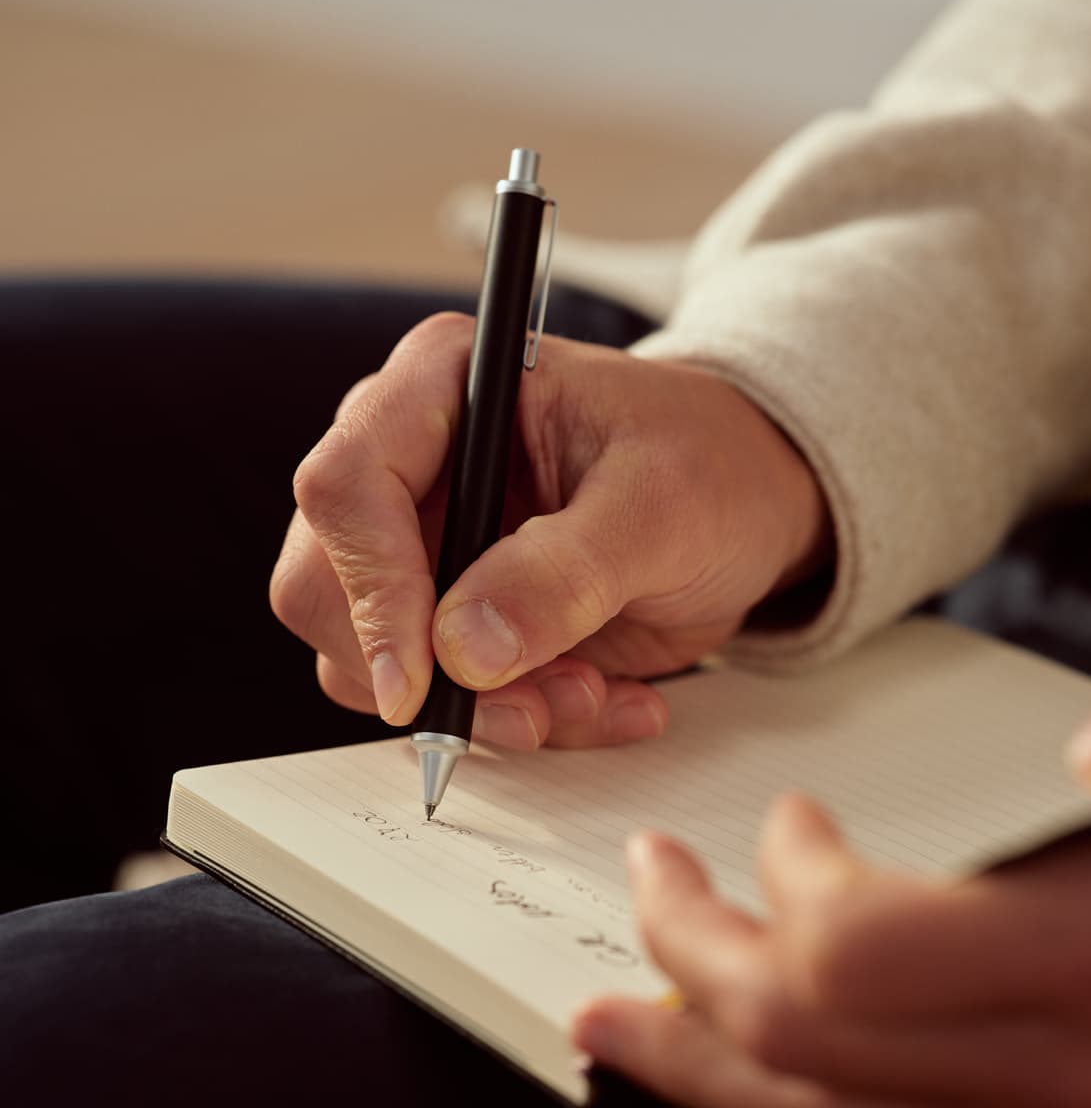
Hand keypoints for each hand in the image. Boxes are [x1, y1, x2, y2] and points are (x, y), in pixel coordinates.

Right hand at [269, 314, 829, 749]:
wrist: (751, 503)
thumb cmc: (711, 465)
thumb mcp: (660, 506)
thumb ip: (563, 571)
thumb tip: (462, 648)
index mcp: (443, 386)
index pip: (347, 487)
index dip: (370, 590)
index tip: (421, 680)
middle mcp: (409, 465)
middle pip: (323, 586)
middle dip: (424, 673)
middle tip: (531, 709)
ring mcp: (419, 548)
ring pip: (369, 662)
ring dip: (480, 709)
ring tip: (592, 692)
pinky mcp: (447, 620)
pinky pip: (435, 700)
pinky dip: (516, 721)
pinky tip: (598, 697)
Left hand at [573, 792, 1090, 1107]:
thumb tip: (1087, 746)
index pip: (852, 950)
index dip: (790, 880)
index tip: (789, 827)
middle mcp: (1060, 1075)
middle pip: (798, 1042)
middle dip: (690, 951)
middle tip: (652, 880)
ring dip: (698, 1062)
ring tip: (616, 1019)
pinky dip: (794, 1106)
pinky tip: (753, 1076)